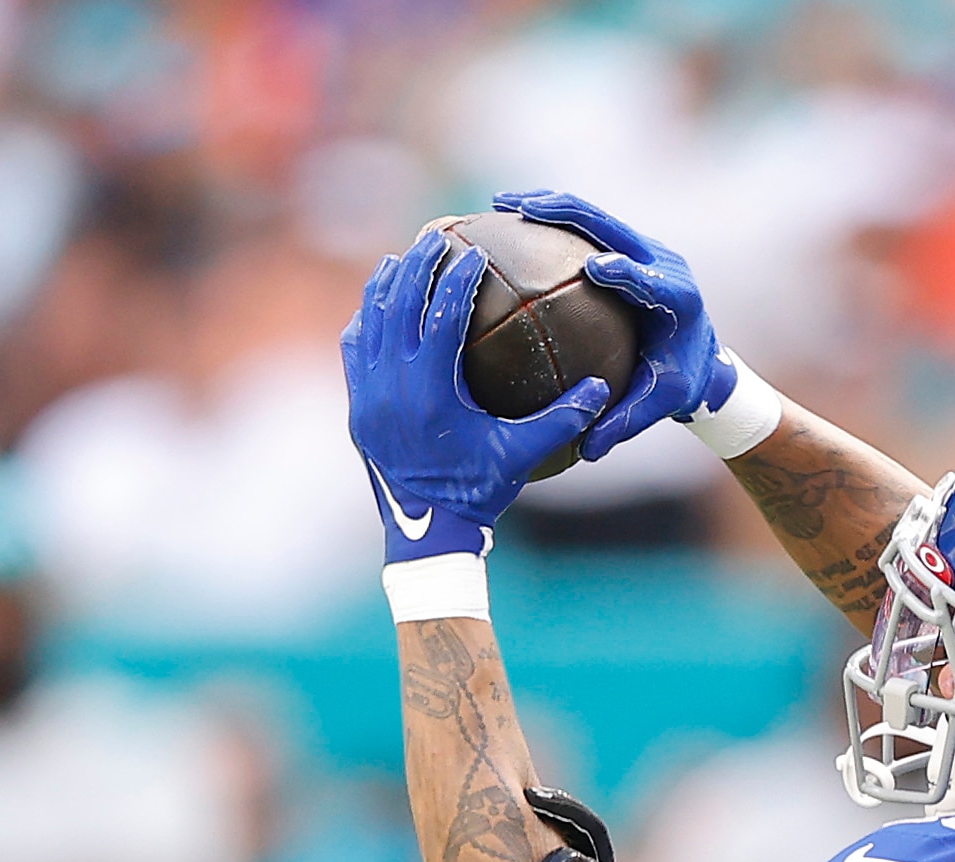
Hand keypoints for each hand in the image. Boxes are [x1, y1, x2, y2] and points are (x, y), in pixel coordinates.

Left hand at [342, 239, 604, 558]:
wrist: (426, 533)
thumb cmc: (480, 492)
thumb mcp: (522, 456)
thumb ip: (560, 420)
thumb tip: (599, 388)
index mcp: (431, 393)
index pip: (442, 317)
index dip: (457, 279)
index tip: (473, 251)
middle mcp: (392, 387)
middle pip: (399, 305)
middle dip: (416, 264)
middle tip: (433, 235)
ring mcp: (367, 395)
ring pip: (371, 322)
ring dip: (386, 284)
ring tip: (400, 256)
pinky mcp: (357, 406)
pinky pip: (355, 350)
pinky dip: (367, 320)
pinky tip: (377, 303)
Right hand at [493, 189, 737, 459]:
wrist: (705, 360)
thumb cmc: (682, 385)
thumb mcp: (660, 405)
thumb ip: (626, 422)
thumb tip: (588, 450)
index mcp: (678, 299)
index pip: (650, 280)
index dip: (625, 270)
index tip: (595, 266)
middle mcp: (664, 264)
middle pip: (613, 227)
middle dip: (566, 214)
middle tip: (518, 210)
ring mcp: (646, 249)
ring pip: (596, 216)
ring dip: (551, 205)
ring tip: (502, 203)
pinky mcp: (630, 245)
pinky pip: (588, 225)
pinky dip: (552, 218)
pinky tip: (509, 219)